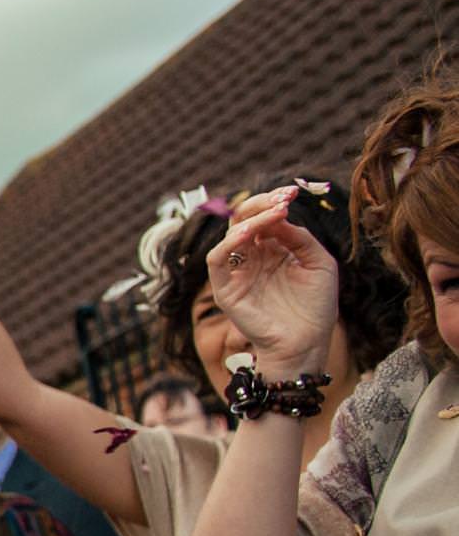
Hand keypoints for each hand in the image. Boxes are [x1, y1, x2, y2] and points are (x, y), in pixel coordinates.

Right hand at [205, 186, 339, 376]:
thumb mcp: (318, 262)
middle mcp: (252, 259)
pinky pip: (217, 260)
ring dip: (251, 219)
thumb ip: (299, 237)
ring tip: (275, 212)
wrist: (306, 343)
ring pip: (231, 235)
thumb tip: (279, 215)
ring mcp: (238, 274)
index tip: (292, 192)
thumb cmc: (315, 307)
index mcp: (272, 252)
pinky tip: (249, 234)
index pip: (264, 218)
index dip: (274, 202)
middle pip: (243, 220)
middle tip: (283, 197)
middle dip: (261, 203)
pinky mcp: (226, 290)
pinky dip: (229, 243)